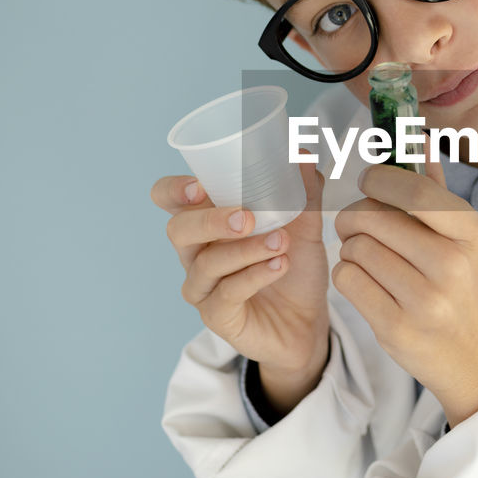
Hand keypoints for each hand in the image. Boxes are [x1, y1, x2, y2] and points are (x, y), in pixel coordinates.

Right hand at [151, 154, 330, 407]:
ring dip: (246, 249)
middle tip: (246, 217)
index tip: (201, 186)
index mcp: (207, 222)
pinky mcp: (218, 316)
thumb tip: (304, 155)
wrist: (309, 322)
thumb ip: (304, 192)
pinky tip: (280, 265)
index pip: (168, 199)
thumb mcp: (306, 226)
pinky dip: (255, 275)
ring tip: (281, 243)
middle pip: (178, 230)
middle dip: (210, 220)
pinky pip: (227, 293)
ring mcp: (203, 287)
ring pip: (207, 263)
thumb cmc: (295, 267)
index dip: (174, 190)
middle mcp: (196, 253)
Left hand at [332, 156, 477, 427]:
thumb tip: (415, 133)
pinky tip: (365, 281)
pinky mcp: (396, 328)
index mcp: (468, 231)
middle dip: (354, 217)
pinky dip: (347, 275)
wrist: (477, 357)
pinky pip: (347, 280)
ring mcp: (424, 299)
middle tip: (356, 224)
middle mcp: (450, 264)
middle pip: (371, 218)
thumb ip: (434, 186)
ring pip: (354, 249)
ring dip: (350, 249)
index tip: (369, 182)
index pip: (411, 189)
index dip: (378, 179)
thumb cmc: (462, 286)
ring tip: (367, 257)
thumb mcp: (462, 236)